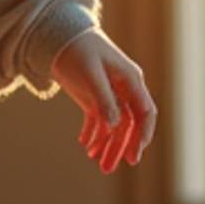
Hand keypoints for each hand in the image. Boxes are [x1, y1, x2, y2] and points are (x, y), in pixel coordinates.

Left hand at [48, 26, 154, 171]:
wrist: (59, 35)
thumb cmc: (79, 48)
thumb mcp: (91, 73)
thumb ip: (104, 98)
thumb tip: (115, 125)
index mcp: (130, 80)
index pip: (145, 111)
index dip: (143, 132)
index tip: (136, 152)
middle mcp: (124, 89)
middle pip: (128, 124)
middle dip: (121, 146)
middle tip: (110, 168)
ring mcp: (109, 95)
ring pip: (113, 126)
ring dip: (106, 144)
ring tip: (97, 163)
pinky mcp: (94, 98)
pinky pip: (98, 121)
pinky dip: (93, 134)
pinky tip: (86, 147)